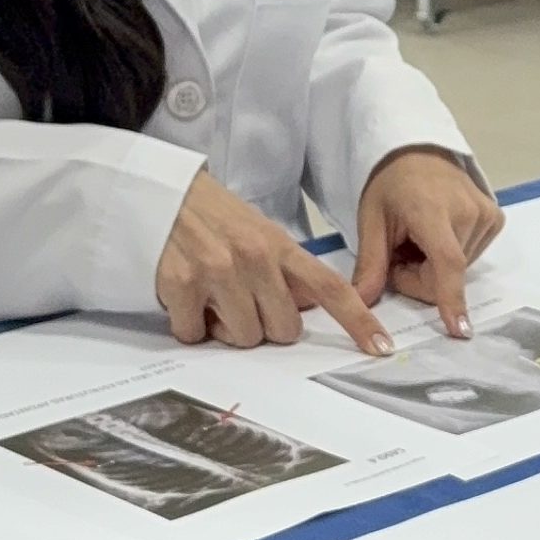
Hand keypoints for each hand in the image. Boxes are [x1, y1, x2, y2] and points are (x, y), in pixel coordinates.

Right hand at [156, 171, 391, 354]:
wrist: (160, 192)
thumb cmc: (212, 218)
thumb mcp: (259, 234)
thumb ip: (285, 271)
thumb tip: (307, 307)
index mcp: (279, 246)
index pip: (330, 287)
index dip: (358, 320)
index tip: (379, 347)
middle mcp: (253, 258)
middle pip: (284, 330)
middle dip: (265, 326)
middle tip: (242, 302)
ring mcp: (217, 271)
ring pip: (243, 338)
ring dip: (226, 329)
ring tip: (211, 298)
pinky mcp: (180, 284)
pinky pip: (195, 335)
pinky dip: (189, 326)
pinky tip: (184, 298)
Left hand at [352, 149, 503, 338]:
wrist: (417, 152)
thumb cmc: (392, 185)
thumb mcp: (371, 221)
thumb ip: (370, 264)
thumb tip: (360, 305)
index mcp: (432, 209)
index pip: (448, 262)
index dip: (451, 298)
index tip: (459, 330)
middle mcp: (467, 211)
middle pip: (445, 275)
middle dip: (418, 277)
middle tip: (399, 253)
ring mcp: (485, 214)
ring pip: (458, 270)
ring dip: (433, 266)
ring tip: (418, 238)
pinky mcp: (495, 218)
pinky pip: (472, 257)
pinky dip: (450, 256)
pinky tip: (438, 234)